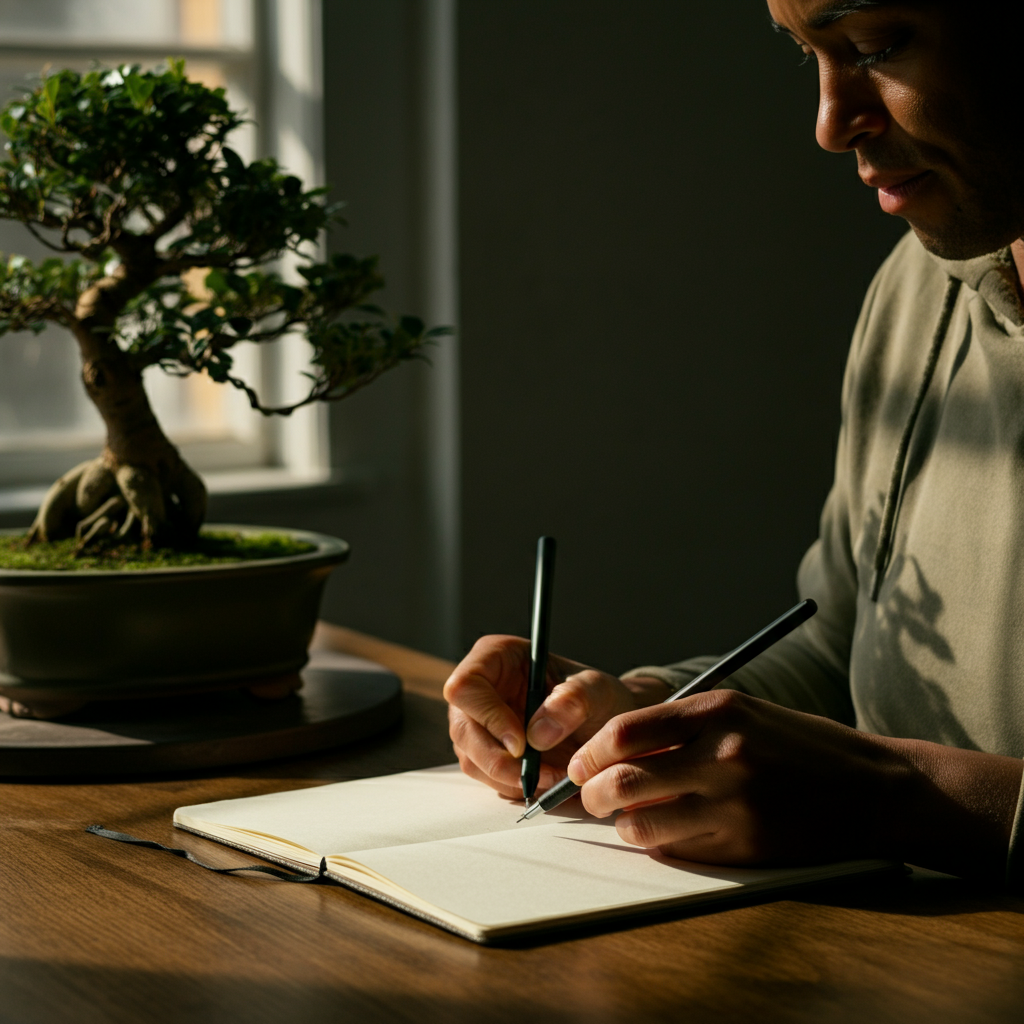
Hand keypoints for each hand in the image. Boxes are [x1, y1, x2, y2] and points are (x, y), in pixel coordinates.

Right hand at [443, 634, 668, 799]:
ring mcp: (478, 721)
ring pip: (471, 757)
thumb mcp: (597, 689)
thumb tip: (536, 734)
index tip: (521, 743)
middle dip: (497, 760)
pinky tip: (543, 781)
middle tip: (535, 776)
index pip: (466, 686)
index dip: (487, 717)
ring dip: (508, 777)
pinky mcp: (485, 750)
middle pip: (462, 729)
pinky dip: (512, 786)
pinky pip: (485, 776)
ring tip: (551, 778)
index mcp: (496, 656)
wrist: (603, 722)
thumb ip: (574, 700)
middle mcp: (479, 688)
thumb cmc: (596, 696)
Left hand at [568, 689, 1022, 877]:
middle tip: (589, 797)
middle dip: (591, 794)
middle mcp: (723, 756)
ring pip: (642, 825)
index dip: (590, 752)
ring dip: (622, 825)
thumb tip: (613, 748)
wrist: (875, 789)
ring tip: (626, 817)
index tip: (579, 764)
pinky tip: (666, 832)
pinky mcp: (746, 847)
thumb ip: (680, 725)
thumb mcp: (742, 711)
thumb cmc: (799, 744)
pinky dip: (659, 843)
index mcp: (717, 712)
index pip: (624, 732)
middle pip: (623, 782)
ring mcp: (735, 805)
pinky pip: (677, 851)